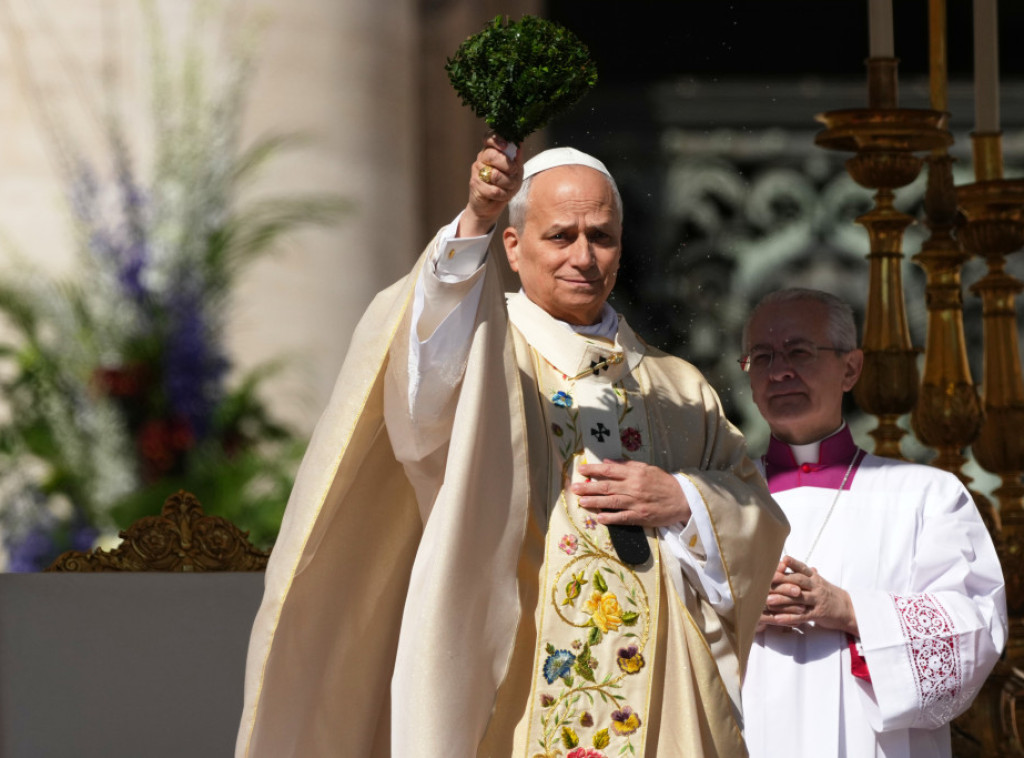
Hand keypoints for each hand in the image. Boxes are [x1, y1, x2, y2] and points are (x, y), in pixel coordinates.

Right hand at [459, 134, 522, 236]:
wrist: (491, 207)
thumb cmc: (505, 186)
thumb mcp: (516, 172)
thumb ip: (517, 158)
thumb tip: (519, 143)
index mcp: (490, 151)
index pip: (488, 138)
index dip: (496, 139)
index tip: (506, 146)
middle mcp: (481, 159)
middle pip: (492, 155)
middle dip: (507, 165)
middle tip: (514, 172)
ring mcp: (477, 172)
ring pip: (495, 175)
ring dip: (508, 183)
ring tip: (508, 187)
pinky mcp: (475, 186)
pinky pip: (494, 190)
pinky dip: (503, 194)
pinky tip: (501, 195)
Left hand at [572, 459, 691, 527]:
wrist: (683, 499)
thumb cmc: (663, 483)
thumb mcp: (647, 468)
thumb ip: (626, 465)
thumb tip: (607, 462)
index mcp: (635, 473)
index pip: (610, 470)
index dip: (593, 470)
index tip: (581, 470)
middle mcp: (634, 487)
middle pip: (606, 487)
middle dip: (588, 487)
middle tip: (574, 488)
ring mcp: (636, 503)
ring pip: (611, 502)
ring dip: (594, 502)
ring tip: (581, 502)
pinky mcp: (641, 516)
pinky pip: (622, 517)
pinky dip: (610, 518)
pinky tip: (599, 517)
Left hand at [759, 556, 858, 636]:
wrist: (849, 609)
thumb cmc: (830, 594)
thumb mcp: (819, 581)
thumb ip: (804, 573)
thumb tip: (789, 561)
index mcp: (815, 578)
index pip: (802, 568)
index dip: (793, 563)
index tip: (783, 559)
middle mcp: (816, 587)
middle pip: (798, 581)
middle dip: (782, 580)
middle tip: (767, 580)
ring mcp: (817, 601)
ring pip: (798, 598)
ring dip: (782, 600)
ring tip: (768, 600)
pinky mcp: (818, 614)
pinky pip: (802, 616)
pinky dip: (790, 617)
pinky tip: (778, 619)